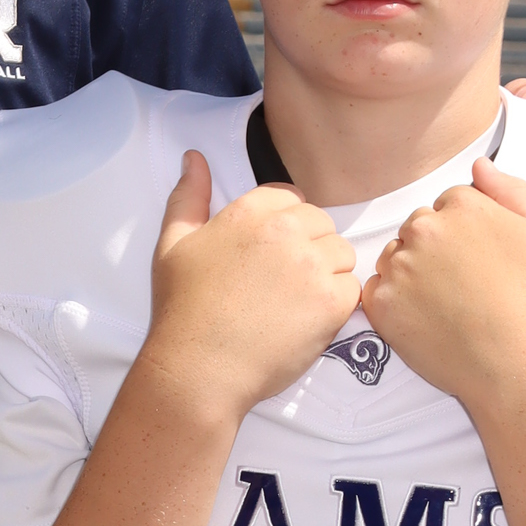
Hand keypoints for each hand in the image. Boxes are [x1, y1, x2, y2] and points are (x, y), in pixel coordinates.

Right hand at [140, 150, 361, 427]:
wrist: (199, 369)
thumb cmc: (183, 309)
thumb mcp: (173, 244)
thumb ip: (188, 195)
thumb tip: (193, 157)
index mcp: (250, 211)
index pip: (290, 197)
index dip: (282, 227)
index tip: (266, 257)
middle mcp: (286, 230)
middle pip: (320, 223)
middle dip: (307, 248)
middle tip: (278, 285)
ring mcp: (313, 265)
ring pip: (341, 253)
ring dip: (325, 274)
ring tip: (292, 303)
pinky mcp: (333, 301)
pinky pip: (352, 288)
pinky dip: (336, 304)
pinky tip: (304, 320)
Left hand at [362, 159, 525, 408]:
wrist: (518, 364)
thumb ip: (512, 191)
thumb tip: (479, 165)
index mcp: (463, 205)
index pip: (450, 203)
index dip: (467, 233)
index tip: (482, 260)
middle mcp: (424, 229)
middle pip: (419, 227)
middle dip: (435, 249)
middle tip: (465, 285)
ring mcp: (399, 266)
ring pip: (395, 256)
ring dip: (411, 272)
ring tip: (447, 304)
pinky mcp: (381, 303)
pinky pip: (376, 289)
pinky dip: (393, 302)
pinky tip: (425, 318)